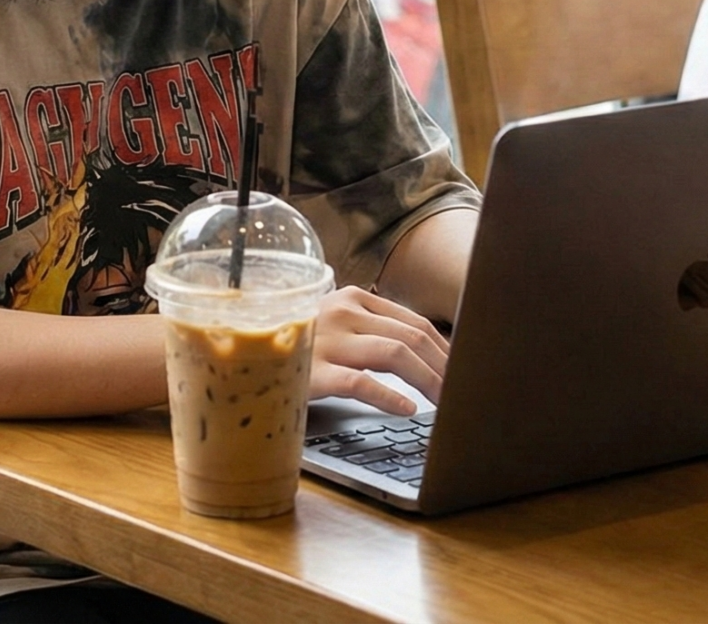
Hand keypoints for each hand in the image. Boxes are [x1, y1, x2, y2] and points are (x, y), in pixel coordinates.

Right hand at [308, 286, 447, 415]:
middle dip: (443, 366)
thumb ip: (370, 330)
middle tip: (459, 390)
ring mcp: (326, 340)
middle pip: (410, 337)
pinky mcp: (312, 371)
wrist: (248, 356)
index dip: (444, 348)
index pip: (414, 321)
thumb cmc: (297, 344)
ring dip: (427, 379)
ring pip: (393, 354)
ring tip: (442, 401)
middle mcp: (342, 313)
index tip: (459, 369)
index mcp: (352, 298)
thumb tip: (421, 355)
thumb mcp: (333, 326)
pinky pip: (359, 382)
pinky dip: (388, 396)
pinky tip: (406, 408)